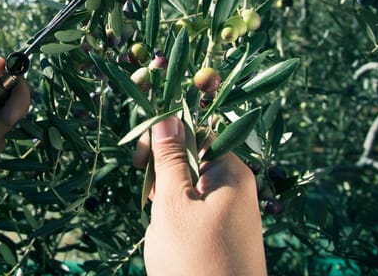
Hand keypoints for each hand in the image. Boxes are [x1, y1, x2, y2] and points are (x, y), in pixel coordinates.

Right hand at [133, 117, 266, 275]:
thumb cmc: (194, 259)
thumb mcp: (173, 204)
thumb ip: (169, 159)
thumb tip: (167, 117)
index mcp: (232, 173)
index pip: (197, 134)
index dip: (166, 140)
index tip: (140, 161)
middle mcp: (237, 188)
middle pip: (194, 159)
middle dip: (165, 174)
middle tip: (150, 198)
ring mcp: (232, 211)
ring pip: (190, 186)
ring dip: (168, 198)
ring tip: (161, 224)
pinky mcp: (224, 231)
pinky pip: (197, 210)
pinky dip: (178, 216)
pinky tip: (170, 237)